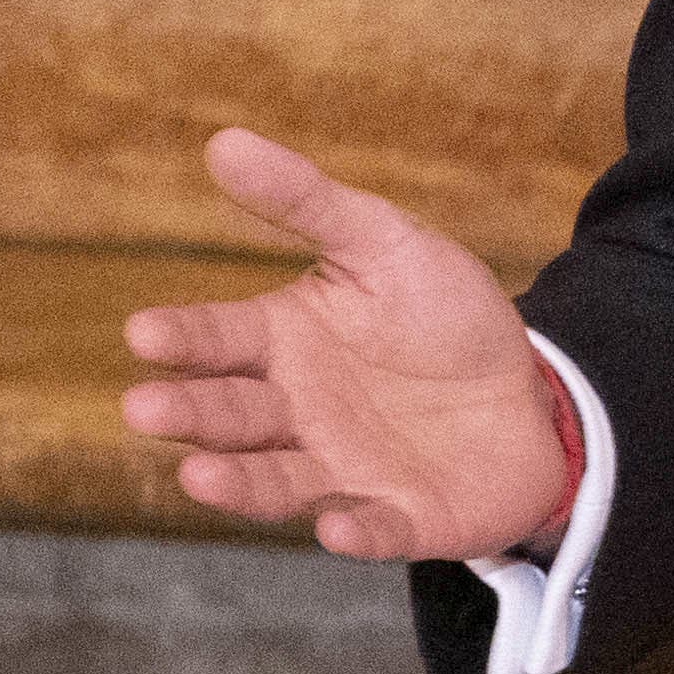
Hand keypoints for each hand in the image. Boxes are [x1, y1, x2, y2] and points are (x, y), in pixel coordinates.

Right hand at [121, 128, 572, 561]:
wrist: (529, 390)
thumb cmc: (440, 316)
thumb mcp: (385, 243)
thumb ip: (308, 202)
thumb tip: (223, 141)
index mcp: (283, 344)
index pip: (219, 339)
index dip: (181, 337)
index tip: (143, 331)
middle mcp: (297, 414)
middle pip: (231, 415)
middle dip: (190, 412)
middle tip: (145, 407)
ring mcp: (343, 471)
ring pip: (278, 482)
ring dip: (239, 484)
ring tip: (198, 476)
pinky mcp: (400, 516)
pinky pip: (374, 529)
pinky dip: (354, 532)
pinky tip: (334, 529)